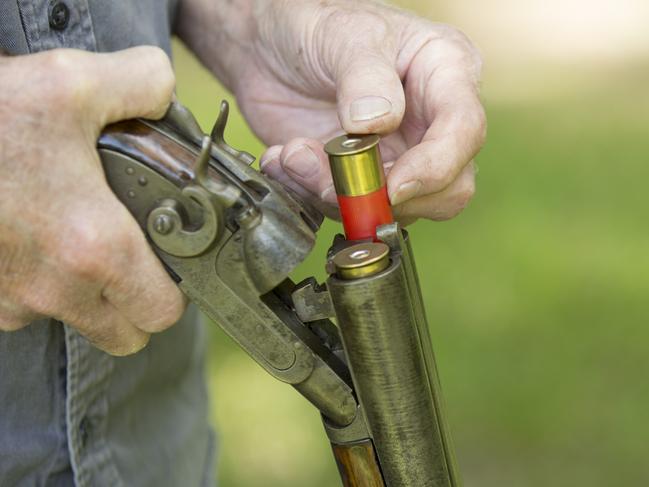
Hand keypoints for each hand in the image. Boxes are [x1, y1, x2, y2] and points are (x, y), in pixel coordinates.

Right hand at [0, 47, 184, 354]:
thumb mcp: (72, 80)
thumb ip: (143, 83)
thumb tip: (165, 94)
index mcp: (95, 248)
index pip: (162, 312)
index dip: (175, 291)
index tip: (171, 263)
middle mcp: (54, 289)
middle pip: (124, 334)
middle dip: (136, 304)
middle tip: (135, 257)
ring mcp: (10, 300)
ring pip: (74, 321)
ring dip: (86, 294)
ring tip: (79, 236)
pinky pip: (24, 308)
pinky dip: (38, 284)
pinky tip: (35, 236)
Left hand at [178, 0, 484, 222]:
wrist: (269, 47)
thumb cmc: (318, 24)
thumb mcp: (344, 36)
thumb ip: (364, 78)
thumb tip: (378, 124)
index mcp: (446, 74)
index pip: (464, 132)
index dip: (434, 168)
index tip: (392, 187)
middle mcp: (431, 123)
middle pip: (448, 188)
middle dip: (388, 197)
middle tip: (334, 178)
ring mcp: (397, 156)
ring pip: (395, 210)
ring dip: (337, 196)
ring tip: (293, 154)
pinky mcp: (362, 179)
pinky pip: (350, 210)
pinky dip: (311, 195)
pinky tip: (286, 159)